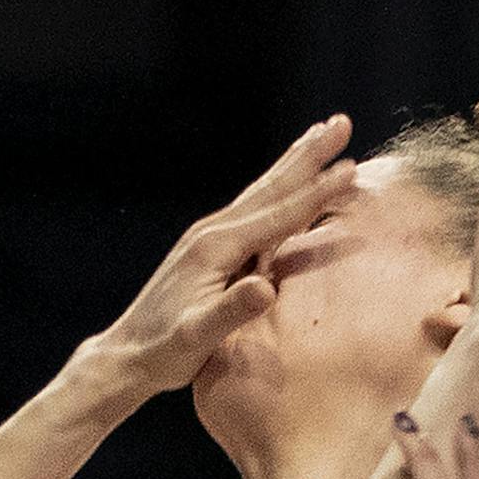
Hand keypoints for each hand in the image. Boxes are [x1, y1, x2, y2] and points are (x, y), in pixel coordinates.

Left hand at [96, 118, 359, 395]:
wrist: (127, 355)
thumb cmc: (164, 352)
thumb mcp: (198, 338)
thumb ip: (231, 312)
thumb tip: (267, 288)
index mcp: (216, 248)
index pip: (278, 214)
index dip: (316, 192)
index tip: (351, 168)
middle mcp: (212, 232)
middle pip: (270, 187)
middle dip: (308, 155)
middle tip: (341, 122)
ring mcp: (208, 237)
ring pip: (261, 193)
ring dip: (293, 164)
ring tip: (319, 135)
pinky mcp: (208, 249)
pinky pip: (252, 211)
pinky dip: (276, 191)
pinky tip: (286, 186)